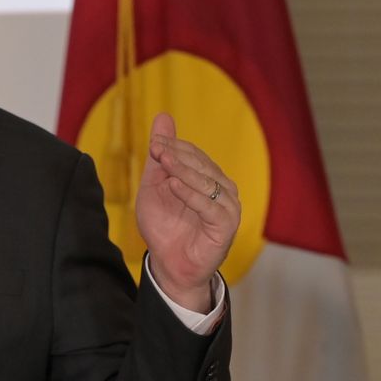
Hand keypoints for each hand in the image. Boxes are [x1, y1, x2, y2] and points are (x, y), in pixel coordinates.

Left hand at [134, 112, 237, 312]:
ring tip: (163, 160)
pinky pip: (209, 206)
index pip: (194, 154)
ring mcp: (228, 207)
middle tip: (155, 148)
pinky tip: (173, 185)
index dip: (174, 146)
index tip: (153, 143)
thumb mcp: (155, 186)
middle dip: (177, 154)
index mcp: (210, 178)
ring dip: (183, 170)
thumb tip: (163, 116)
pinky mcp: (227, 225)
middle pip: (201, 164)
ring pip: (206, 182)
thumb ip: (160, 155)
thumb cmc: (164, 227)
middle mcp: (223, 189)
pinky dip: (190, 194)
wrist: (169, 265)